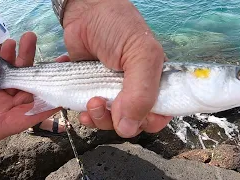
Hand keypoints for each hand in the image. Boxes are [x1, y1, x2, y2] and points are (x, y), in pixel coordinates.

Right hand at [0, 32, 59, 151]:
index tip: (63, 91)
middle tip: (57, 59)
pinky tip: (8, 45)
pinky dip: (5, 59)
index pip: (29, 116)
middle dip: (43, 74)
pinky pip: (1, 73)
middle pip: (29, 92)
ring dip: (24, 59)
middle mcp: (3, 114)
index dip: (48, 104)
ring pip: (17, 78)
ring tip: (29, 39)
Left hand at [61, 0, 172, 137]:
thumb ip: (141, 92)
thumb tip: (129, 127)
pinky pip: (92, 113)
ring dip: (99, 118)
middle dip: (115, 120)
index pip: (159, 114)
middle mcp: (136, 90)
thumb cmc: (118, 26)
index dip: (146, 121)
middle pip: (132, 122)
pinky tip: (80, 105)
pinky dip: (85, 114)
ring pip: (110, 121)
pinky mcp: (94, 90)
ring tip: (89, 102)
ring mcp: (113, 91)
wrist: (86, 12)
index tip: (129, 117)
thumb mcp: (141, 54)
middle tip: (101, 103)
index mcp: (155, 82)